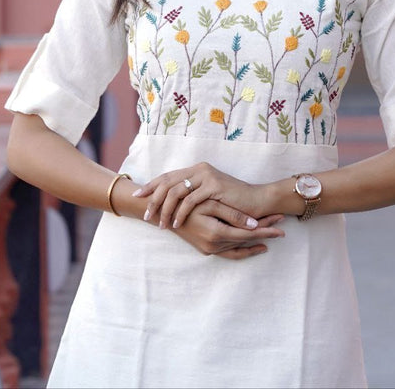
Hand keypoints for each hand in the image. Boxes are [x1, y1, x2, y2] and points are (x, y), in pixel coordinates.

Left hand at [134, 162, 270, 229]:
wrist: (257, 201)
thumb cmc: (232, 201)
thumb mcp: (209, 194)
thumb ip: (192, 192)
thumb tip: (168, 201)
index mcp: (196, 169)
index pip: (167, 176)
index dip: (151, 185)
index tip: (137, 196)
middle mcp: (199, 169)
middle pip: (167, 182)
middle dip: (153, 199)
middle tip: (146, 214)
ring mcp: (206, 176)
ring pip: (176, 192)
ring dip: (165, 210)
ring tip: (161, 224)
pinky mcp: (213, 186)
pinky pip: (189, 201)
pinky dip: (180, 214)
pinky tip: (177, 224)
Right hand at [172, 199, 284, 259]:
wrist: (164, 214)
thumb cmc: (186, 203)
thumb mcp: (210, 204)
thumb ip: (233, 215)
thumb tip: (254, 226)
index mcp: (216, 233)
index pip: (248, 234)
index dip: (265, 231)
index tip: (280, 228)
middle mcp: (214, 245)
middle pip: (246, 242)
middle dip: (264, 235)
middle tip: (281, 229)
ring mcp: (210, 249)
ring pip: (239, 249)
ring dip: (254, 243)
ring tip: (270, 238)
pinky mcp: (206, 250)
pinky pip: (229, 254)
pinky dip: (242, 251)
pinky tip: (253, 247)